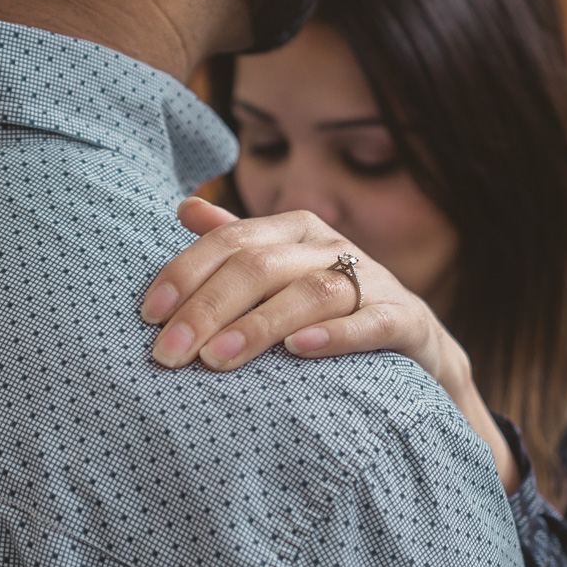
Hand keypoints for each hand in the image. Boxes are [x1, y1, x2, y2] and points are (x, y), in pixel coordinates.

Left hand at [142, 199, 520, 492]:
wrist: (417, 344)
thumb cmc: (330, 308)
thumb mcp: (282, 271)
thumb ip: (236, 242)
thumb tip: (184, 207)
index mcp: (293, 230)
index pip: (229, 242)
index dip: (185, 274)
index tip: (149, 315)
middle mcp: (329, 247)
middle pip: (259, 268)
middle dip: (206, 310)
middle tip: (168, 355)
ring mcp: (371, 281)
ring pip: (309, 294)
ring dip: (258, 326)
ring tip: (216, 358)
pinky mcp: (405, 320)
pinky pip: (370, 323)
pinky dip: (335, 336)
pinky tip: (298, 352)